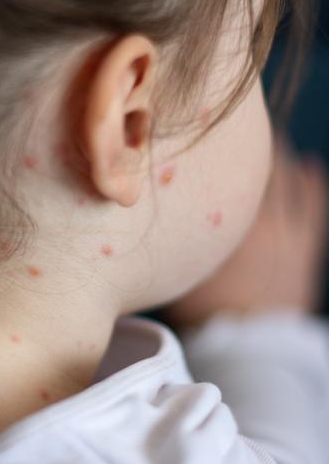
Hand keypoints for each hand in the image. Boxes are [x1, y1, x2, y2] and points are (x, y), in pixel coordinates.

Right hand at [163, 137, 327, 329]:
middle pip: (257, 170)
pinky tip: (309, 165)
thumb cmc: (204, 311)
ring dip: (279, 156)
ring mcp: (284, 232)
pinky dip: (311, 182)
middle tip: (241, 120)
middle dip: (250, 143)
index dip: (215, 148)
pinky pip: (311, 204)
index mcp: (223, 225)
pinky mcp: (302, 246)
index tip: (208, 128)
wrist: (247, 344)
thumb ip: (169, 240)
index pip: (220, 176)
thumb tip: (151, 214)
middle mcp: (256, 220)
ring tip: (270, 136)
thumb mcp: (176, 270)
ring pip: (286, 180)